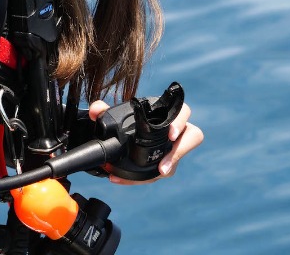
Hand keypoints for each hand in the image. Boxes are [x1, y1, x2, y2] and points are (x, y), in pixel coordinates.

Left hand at [88, 98, 203, 184]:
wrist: (129, 132)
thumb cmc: (130, 118)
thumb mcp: (115, 113)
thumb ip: (104, 109)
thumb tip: (95, 110)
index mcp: (167, 112)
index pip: (183, 112)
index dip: (180, 122)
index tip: (171, 135)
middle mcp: (177, 128)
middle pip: (193, 136)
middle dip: (181, 151)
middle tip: (164, 165)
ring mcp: (176, 145)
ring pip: (180, 157)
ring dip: (169, 166)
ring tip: (156, 173)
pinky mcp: (169, 160)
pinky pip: (165, 170)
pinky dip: (147, 177)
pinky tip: (125, 179)